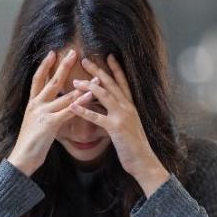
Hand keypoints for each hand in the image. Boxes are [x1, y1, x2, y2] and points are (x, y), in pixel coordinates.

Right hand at [7, 49, 85, 175]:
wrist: (22, 158)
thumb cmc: (31, 143)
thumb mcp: (36, 123)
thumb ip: (44, 112)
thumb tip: (54, 106)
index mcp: (32, 103)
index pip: (37, 79)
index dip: (44, 66)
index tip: (52, 53)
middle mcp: (36, 105)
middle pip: (51, 81)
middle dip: (62, 66)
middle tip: (72, 52)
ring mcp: (42, 113)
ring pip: (64, 96)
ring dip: (82, 86)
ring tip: (95, 77)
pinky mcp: (50, 124)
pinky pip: (68, 111)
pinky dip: (79, 104)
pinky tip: (88, 97)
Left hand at [69, 55, 169, 195]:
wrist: (143, 161)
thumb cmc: (133, 145)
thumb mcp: (126, 125)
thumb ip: (117, 113)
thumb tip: (104, 106)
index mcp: (130, 106)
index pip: (122, 82)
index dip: (115, 68)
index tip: (107, 55)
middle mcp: (128, 107)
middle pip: (111, 84)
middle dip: (98, 71)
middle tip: (85, 60)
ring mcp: (122, 116)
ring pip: (104, 96)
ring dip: (89, 87)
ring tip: (75, 81)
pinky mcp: (116, 128)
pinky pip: (98, 117)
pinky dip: (84, 111)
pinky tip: (73, 106)